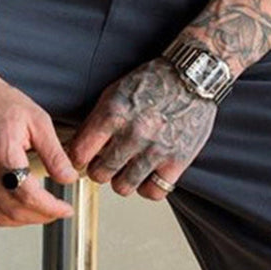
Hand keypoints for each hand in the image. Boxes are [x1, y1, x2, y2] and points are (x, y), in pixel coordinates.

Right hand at [0, 68, 78, 225]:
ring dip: (20, 219)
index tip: (64, 209)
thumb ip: (54, 153)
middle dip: (40, 216)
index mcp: (1, 153)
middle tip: (55, 210)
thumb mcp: (36, 120)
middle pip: (13, 212)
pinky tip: (9, 206)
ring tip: (36, 210)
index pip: (29, 197)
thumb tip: (68, 177)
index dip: (51, 209)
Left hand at [65, 57, 216, 199]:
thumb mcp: (116, 91)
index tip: (84, 158)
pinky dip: (148, 187)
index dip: (79, 158)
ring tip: (128, 168)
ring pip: (123, 187)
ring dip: (122, 180)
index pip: (80, 153)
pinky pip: (153, 192)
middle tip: (106, 162)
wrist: (192, 77)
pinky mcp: (177, 161)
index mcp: (113, 113)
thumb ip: (97, 120)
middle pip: (100, 173)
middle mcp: (133, 133)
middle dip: (100, 169)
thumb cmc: (154, 82)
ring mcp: (155, 149)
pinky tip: (148, 174)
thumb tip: (78, 146)